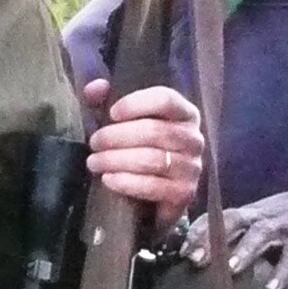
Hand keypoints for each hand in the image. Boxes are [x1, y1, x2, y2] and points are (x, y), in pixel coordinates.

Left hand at [80, 79, 205, 217]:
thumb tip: (94, 88)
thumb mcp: (122, 124)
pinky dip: (126, 182)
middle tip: (94, 143)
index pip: (166, 99)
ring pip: (153, 159)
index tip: (111, 113)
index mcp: (183, 114)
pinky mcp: (184, 194)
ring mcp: (192, 168)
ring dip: (116, 160)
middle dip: (117, 136)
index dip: (136, 104)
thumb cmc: (138, 152)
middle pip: (155, 131)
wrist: (153, 200)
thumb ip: (106, 102)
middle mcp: (193, 139)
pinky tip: (107, 179)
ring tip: (94, 162)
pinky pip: (153, 186)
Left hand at [195, 171, 287, 288]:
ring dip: (244, 251)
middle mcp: (268, 215)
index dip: (199, 231)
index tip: (179, 250)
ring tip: (230, 271)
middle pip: (233, 222)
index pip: (220, 217)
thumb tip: (223, 259)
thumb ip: (252, 235)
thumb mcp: (275, 218)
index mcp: (257, 212)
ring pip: (261, 235)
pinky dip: (283, 271)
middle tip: (193, 261)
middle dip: (212, 240)